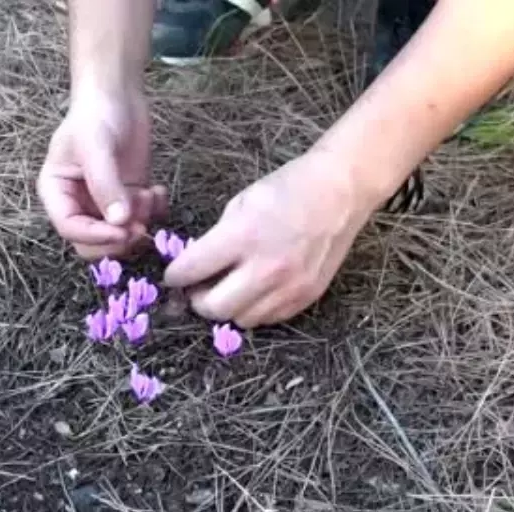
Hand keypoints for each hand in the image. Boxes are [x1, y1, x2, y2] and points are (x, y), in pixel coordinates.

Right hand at [36, 88, 167, 259]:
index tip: (123, 231)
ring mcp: (105, 205)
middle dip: (119, 238)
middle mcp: (79, 204)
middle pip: (93, 244)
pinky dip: (155, 213)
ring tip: (148, 194)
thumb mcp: (96, 147)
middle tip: (141, 223)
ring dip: (139, 222)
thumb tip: (119, 222)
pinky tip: (158, 190)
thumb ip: (105, 185)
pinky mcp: (130, 200)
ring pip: (120, 237)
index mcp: (58, 193)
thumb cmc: (96, 117)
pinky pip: (142, 222)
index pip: (70, 229)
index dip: (95, 236)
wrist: (118, 97)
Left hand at [162, 150, 371, 327]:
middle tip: (197, 289)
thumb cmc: (288, 189)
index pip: (192, 270)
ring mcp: (289, 287)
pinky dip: (254, 310)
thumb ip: (217, 237)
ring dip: (227, 308)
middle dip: (197, 300)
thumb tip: (196, 265)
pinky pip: (268, 319)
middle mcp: (265, 268)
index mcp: (243, 236)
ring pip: (241, 320)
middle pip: (214, 308)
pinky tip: (253, 292)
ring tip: (228, 290)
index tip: (174, 276)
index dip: (175, 276)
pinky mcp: (306, 297)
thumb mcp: (241, 202)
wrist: (339, 192)